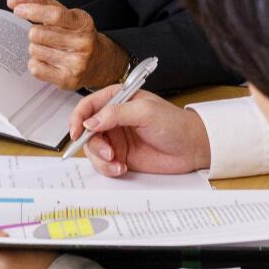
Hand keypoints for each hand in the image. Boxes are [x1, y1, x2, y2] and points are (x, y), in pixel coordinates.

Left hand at [8, 0, 125, 90]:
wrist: (101, 61)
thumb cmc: (77, 34)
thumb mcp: (65, 14)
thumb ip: (40, 3)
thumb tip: (13, 2)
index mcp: (82, 22)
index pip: (54, 15)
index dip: (32, 10)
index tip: (18, 10)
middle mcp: (83, 42)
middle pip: (38, 34)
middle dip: (34, 33)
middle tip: (45, 35)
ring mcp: (77, 63)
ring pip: (34, 51)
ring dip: (36, 48)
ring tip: (50, 49)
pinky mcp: (68, 80)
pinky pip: (35, 68)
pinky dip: (36, 64)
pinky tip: (48, 61)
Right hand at [68, 87, 211, 174]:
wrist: (192, 148)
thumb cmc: (174, 123)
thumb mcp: (145, 111)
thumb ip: (116, 114)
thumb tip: (90, 121)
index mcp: (117, 100)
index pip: (88, 106)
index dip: (77, 118)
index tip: (76, 132)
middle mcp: (113, 119)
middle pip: (86, 131)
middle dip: (92, 144)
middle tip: (107, 152)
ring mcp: (116, 138)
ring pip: (92, 149)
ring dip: (101, 159)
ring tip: (117, 163)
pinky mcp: (120, 156)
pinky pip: (103, 163)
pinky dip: (108, 168)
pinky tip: (122, 168)